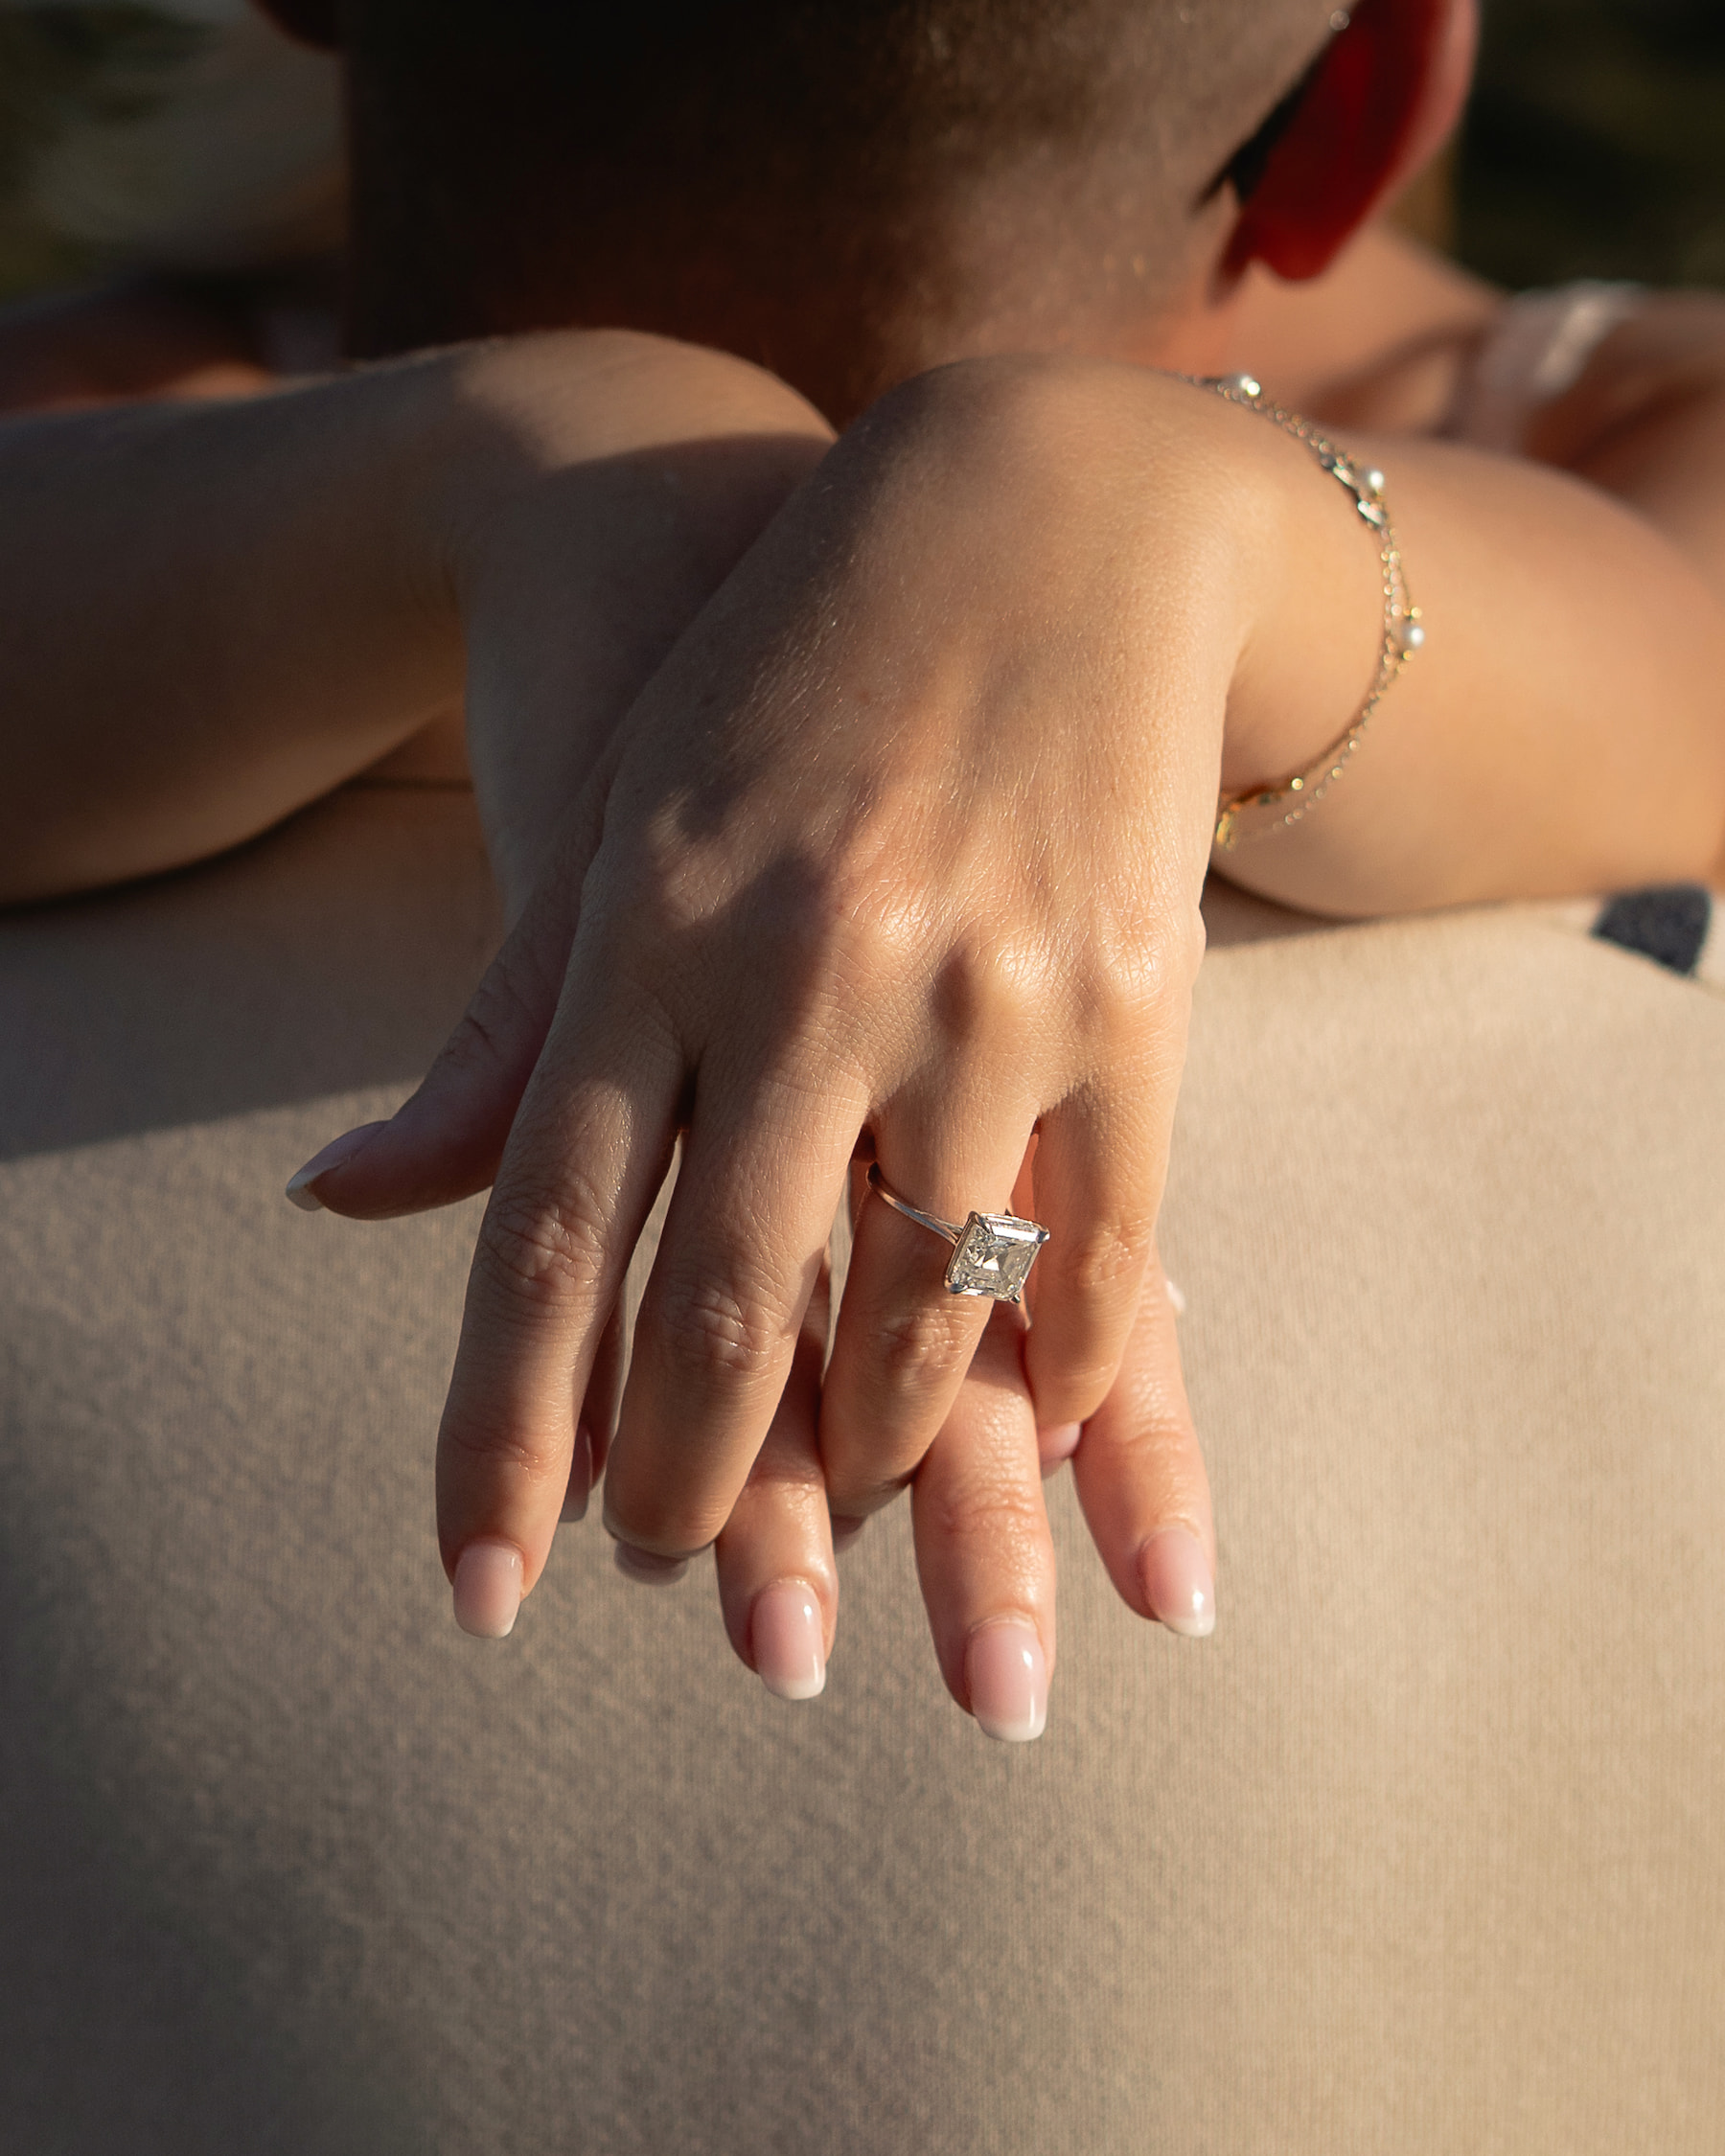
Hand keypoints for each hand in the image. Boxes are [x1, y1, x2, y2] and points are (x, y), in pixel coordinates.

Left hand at [299, 356, 1364, 1725]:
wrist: (1047, 510)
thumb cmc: (796, 672)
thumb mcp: (622, 812)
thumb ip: (501, 1030)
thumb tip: (342, 1200)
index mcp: (644, 921)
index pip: (544, 1239)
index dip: (505, 1442)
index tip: (485, 1593)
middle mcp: (802, 965)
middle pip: (720, 1309)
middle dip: (687, 1486)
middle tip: (671, 1569)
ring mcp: (980, 985)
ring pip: (917, 1309)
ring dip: (873, 1451)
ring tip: (845, 1499)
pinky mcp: (1132, 997)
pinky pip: (1098, 1248)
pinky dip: (1064, 1367)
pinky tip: (1039, 1421)